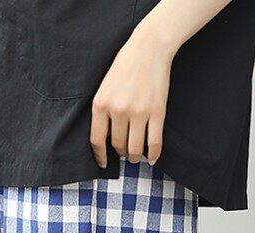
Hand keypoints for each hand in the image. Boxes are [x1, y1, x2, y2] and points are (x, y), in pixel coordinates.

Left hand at [90, 26, 174, 168]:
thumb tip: (107, 139)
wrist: (149, 48)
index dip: (100, 156)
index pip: (97, 140)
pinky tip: (151, 159)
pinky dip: (152, 155)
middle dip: (120, 153)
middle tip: (124, 153)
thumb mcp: (105, 87)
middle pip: (117, 145)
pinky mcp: (157, 112)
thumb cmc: (126, 66)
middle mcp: (118, 110)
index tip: (103, 163)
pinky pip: (154, 142)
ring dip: (134, 156)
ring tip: (135, 156)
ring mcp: (139, 112)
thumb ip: (104, 111)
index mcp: (101, 104)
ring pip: (134, 148)